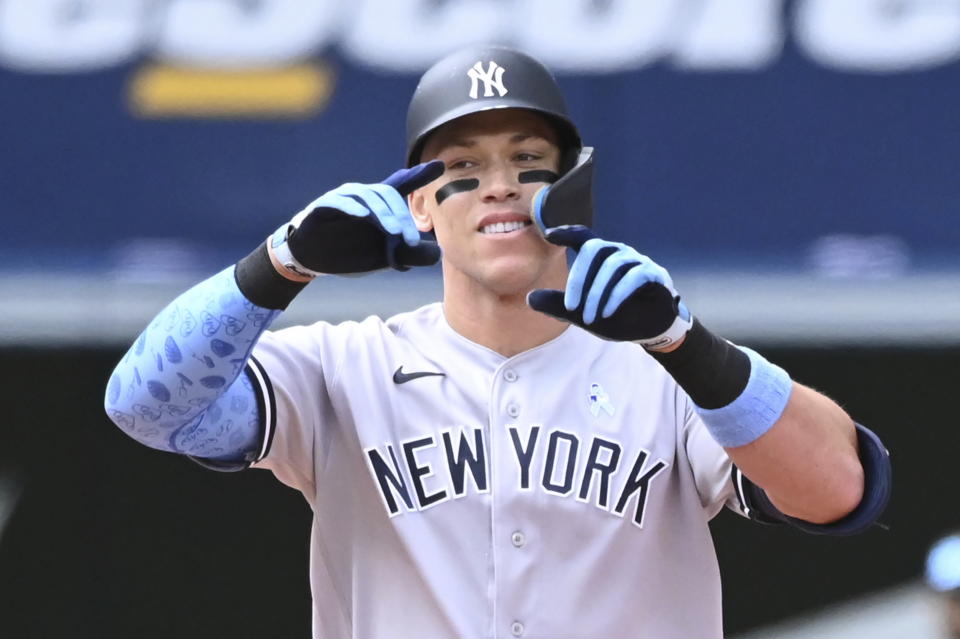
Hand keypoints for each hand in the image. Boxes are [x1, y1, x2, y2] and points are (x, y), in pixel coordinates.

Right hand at [273, 161, 444, 275]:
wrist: (313, 259)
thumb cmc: (351, 252)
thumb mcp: (385, 258)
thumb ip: (411, 255)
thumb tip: (438, 254)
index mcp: (380, 205)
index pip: (402, 185)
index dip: (420, 174)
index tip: (440, 165)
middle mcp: (363, 196)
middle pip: (388, 195)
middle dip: (402, 216)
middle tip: (412, 240)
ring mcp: (343, 199)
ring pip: (367, 197)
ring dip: (383, 214)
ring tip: (394, 231)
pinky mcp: (323, 207)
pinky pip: (338, 202)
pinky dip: (351, 207)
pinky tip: (363, 216)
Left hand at [527, 225, 692, 348]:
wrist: (648, 330)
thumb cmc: (614, 316)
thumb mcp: (582, 315)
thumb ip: (558, 306)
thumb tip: (529, 298)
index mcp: (599, 257)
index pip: (582, 236)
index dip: (566, 232)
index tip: (548, 235)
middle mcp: (617, 252)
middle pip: (594, 249)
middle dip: (579, 279)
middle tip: (571, 307)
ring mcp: (637, 260)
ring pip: (612, 265)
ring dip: (597, 293)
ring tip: (589, 318)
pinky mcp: (653, 273)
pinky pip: (633, 276)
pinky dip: (618, 295)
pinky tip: (608, 312)